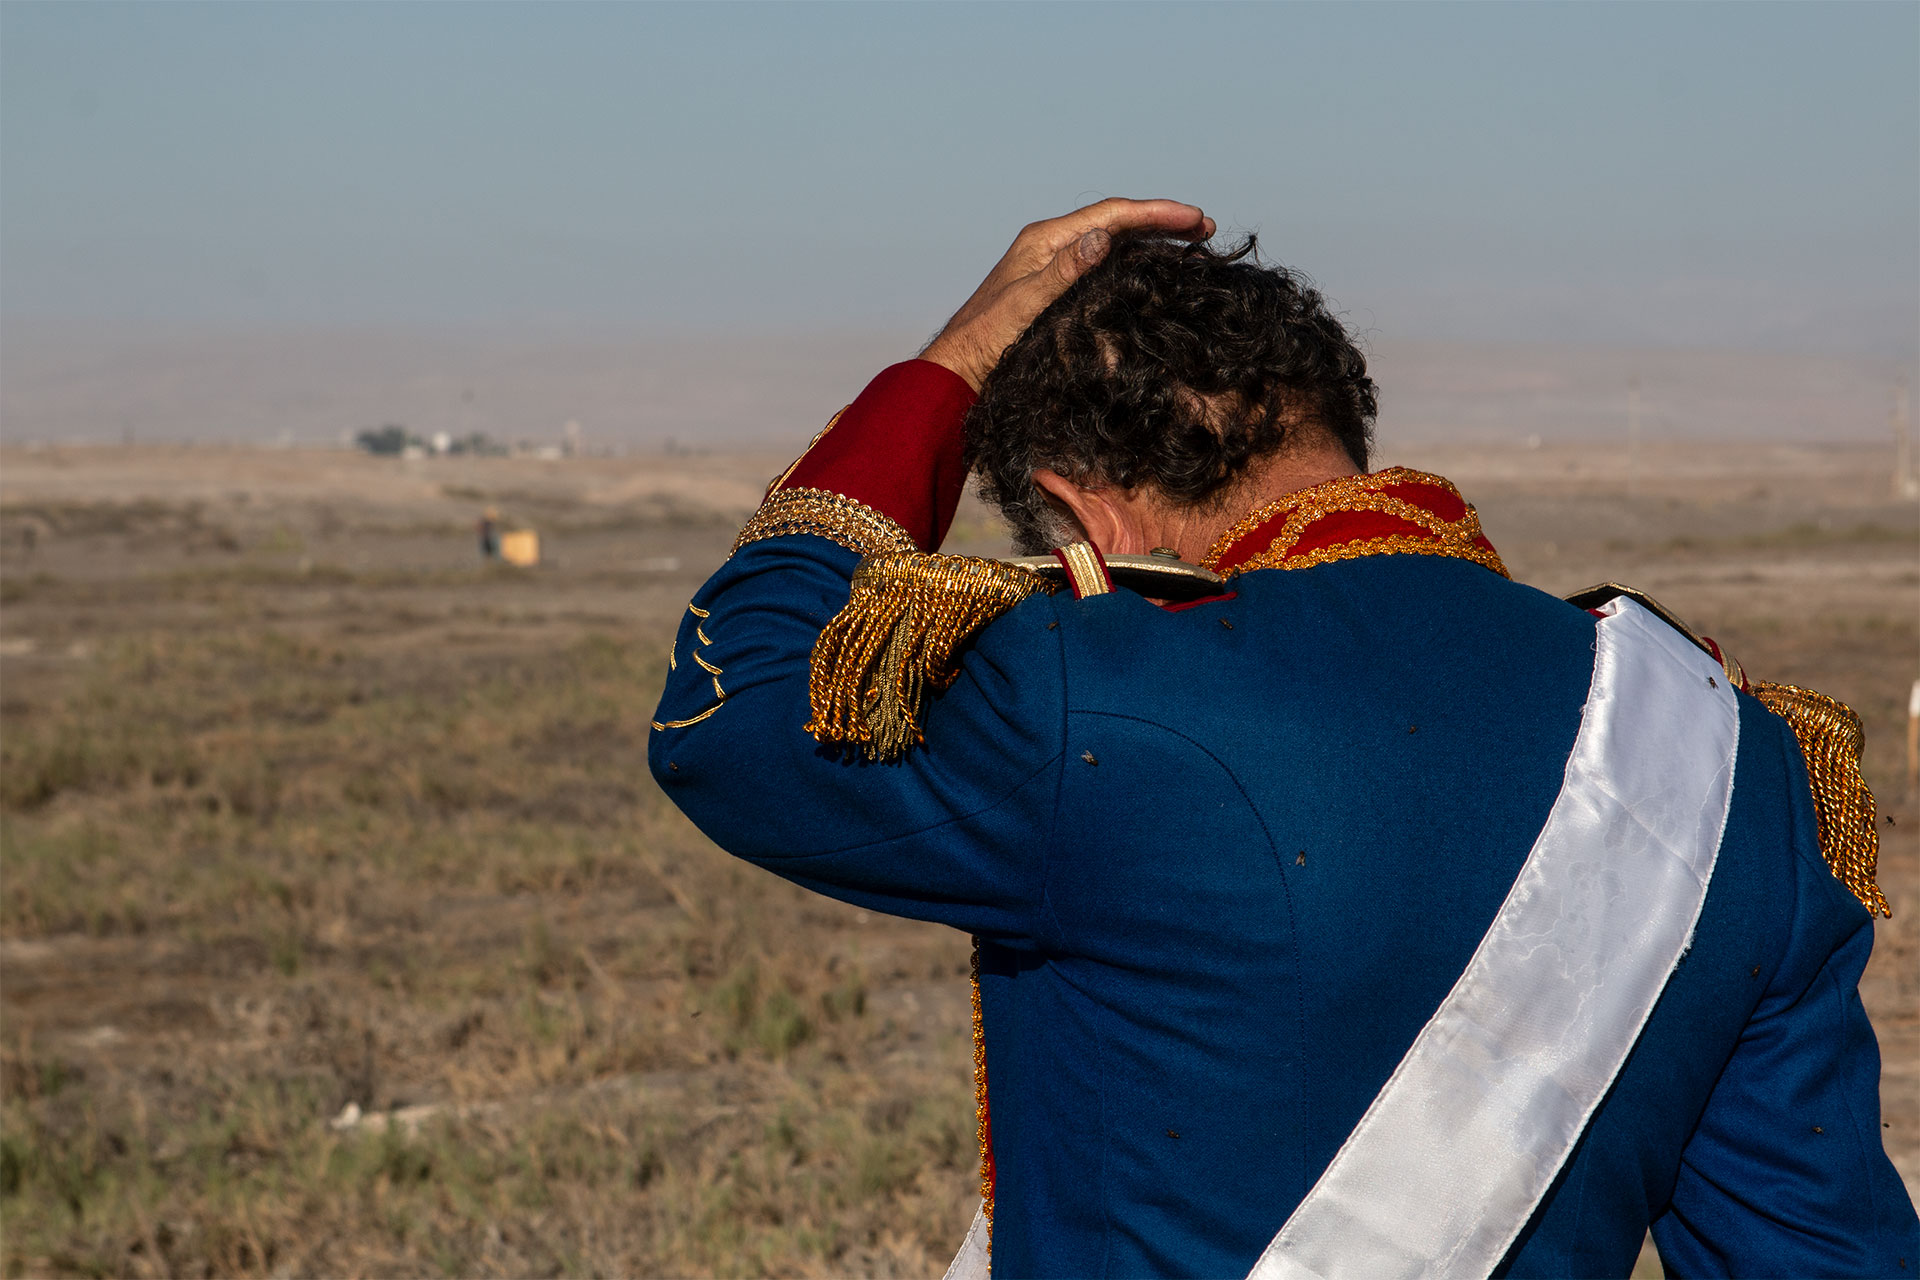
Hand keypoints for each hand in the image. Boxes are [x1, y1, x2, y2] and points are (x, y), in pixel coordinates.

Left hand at [920, 198, 1214, 391]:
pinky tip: (1154, 271)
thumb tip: (1102, 237)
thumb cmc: (986, 339)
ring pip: (1114, 243)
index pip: (1111, 216)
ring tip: (1192, 246)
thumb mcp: (1026, 305)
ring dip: (1152, 242)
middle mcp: (1051, 246)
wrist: (960, 369)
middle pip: (1117, 223)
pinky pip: (1104, 265)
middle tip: (1204, 228)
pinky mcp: (1057, 287)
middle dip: (1162, 223)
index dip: (1157, 214)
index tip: (1195, 219)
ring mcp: (1054, 265)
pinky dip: (1134, 263)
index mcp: (1045, 240)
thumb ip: (1064, 272)